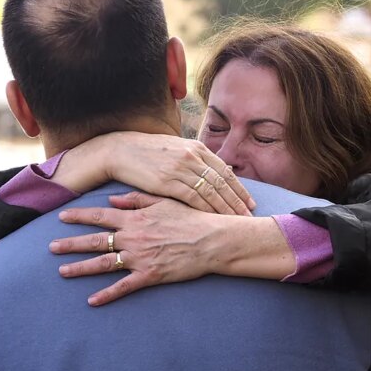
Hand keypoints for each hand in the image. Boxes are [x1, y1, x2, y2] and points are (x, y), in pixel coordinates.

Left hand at [49, 192, 293, 305]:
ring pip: (103, 264)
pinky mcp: (149, 275)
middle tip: (51, 247)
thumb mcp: (164, 202)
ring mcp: (139, 258)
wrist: (211, 240)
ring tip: (62, 271)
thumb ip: (136, 200)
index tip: (62, 217)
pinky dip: (107, 295)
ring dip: (81, 268)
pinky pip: (123, 287)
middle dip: (70, 244)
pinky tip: (92, 301)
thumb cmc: (191, 218)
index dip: (79, 216)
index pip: (100, 216)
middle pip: (94, 241)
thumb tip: (112, 199)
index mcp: (135, 219)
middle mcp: (132, 238)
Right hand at [56, 132, 254, 215]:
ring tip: (237, 222)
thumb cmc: (148, 152)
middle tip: (250, 217)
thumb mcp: (176, 149)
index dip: (239, 189)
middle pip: (222, 183)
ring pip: (211, 192)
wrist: (120, 149)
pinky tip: (214, 220)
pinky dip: (206, 210)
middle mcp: (192, 157)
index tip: (250, 203)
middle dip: (238, 202)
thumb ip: (196, 159)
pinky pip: (193, 198)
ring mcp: (181, 169)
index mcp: (197, 148)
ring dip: (226, 208)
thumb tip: (216, 170)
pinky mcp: (167, 181)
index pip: (224, 172)